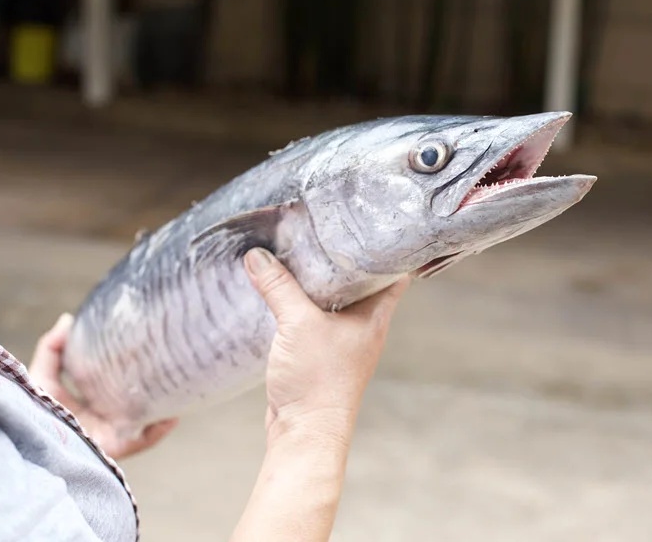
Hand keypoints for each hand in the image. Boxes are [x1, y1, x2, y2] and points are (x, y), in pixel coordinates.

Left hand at [28, 314, 178, 459]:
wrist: (35, 448)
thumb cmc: (33, 416)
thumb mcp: (39, 378)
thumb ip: (50, 349)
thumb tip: (68, 319)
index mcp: (81, 405)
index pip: (106, 384)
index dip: (120, 365)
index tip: (133, 343)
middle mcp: (99, 420)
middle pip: (129, 401)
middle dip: (147, 385)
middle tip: (162, 360)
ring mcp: (110, 435)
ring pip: (143, 419)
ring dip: (159, 405)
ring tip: (174, 384)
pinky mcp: (116, 448)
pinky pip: (144, 440)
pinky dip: (159, 429)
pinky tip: (171, 414)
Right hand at [229, 248, 408, 541]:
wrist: (306, 432)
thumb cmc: (318, 382)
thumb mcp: (298, 324)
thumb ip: (279, 287)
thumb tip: (258, 256)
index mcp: (374, 314)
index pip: (393, 270)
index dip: (387, 244)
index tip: (373, 219)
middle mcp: (364, 324)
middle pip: (360, 279)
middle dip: (343, 255)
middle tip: (325, 225)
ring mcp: (343, 339)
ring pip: (334, 298)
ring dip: (318, 279)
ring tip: (298, 249)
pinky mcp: (321, 351)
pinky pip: (314, 316)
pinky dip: (301, 301)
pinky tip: (282, 288)